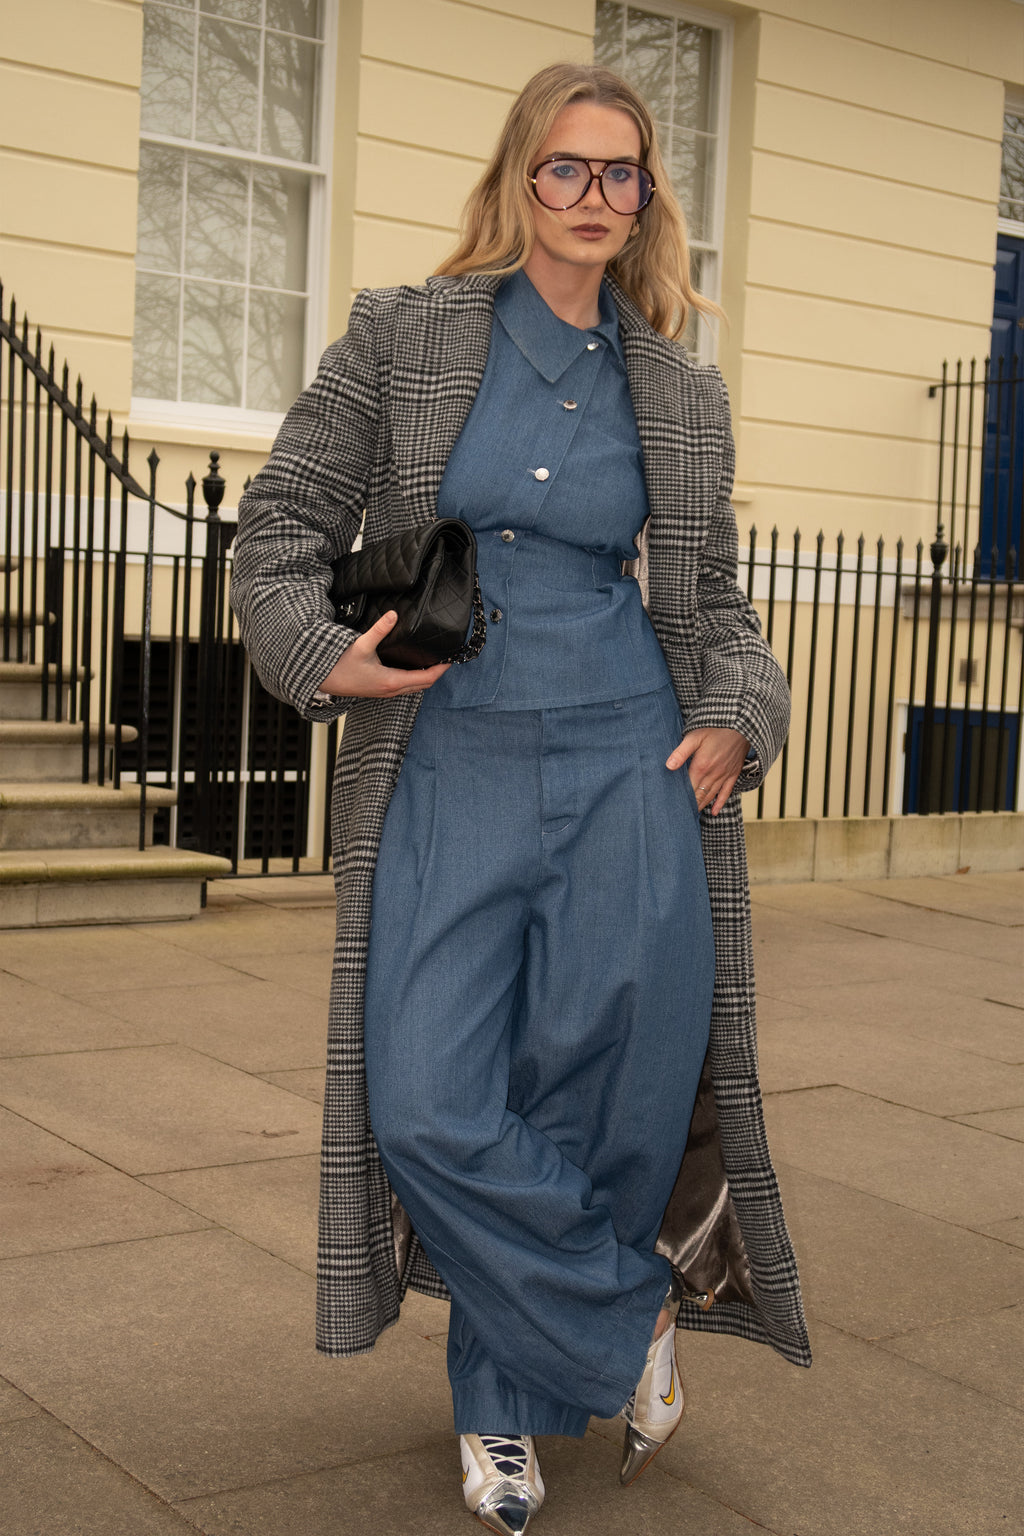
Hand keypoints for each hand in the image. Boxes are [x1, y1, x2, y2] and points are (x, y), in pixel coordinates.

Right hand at [318, 610, 450, 697]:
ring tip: (434, 662)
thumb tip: (394, 614)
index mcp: (392, 681)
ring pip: (414, 688)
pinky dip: (415, 679)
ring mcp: (385, 692)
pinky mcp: (380, 690)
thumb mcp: (361, 645)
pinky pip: (404, 687)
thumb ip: (379, 630)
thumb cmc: (339, 665)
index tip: (451, 659)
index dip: (441, 669)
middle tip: (447, 659)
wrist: (323, 680)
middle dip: (437, 673)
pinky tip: (414, 667)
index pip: (426, 678)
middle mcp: (391, 690)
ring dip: (427, 677)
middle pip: (424, 685)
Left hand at [667, 726, 748, 815]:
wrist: (740, 725)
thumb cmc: (715, 728)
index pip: (688, 788)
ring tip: (693, 814)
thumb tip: (668, 766)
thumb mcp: (694, 737)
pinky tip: (714, 812)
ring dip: (702, 806)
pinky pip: (726, 792)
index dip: (681, 798)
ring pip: (711, 796)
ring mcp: (724, 775)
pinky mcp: (733, 774)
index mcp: (701, 767)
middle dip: (690, 806)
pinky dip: (720, 803)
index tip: (674, 807)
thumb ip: (681, 753)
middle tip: (681, 815)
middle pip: (699, 795)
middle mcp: (713, 774)